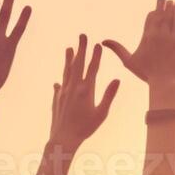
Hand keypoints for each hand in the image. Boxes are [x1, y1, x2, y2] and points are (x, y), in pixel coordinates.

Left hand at [49, 35, 120, 150]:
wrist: (63, 138)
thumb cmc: (85, 128)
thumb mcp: (101, 113)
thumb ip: (109, 95)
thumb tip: (117, 80)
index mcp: (86, 90)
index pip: (92, 68)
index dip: (95, 55)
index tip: (97, 44)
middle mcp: (73, 88)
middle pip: (77, 64)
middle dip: (81, 49)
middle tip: (82, 35)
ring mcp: (63, 92)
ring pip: (66, 71)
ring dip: (68, 59)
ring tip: (69, 48)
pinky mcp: (56, 98)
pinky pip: (59, 85)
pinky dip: (61, 80)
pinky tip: (59, 80)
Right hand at [104, 0, 174, 87]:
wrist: (164, 84)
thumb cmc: (146, 74)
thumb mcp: (128, 61)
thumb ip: (117, 49)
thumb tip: (103, 42)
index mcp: (148, 36)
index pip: (151, 17)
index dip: (155, 9)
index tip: (159, 2)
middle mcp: (160, 34)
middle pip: (164, 14)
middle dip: (166, 5)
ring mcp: (173, 38)